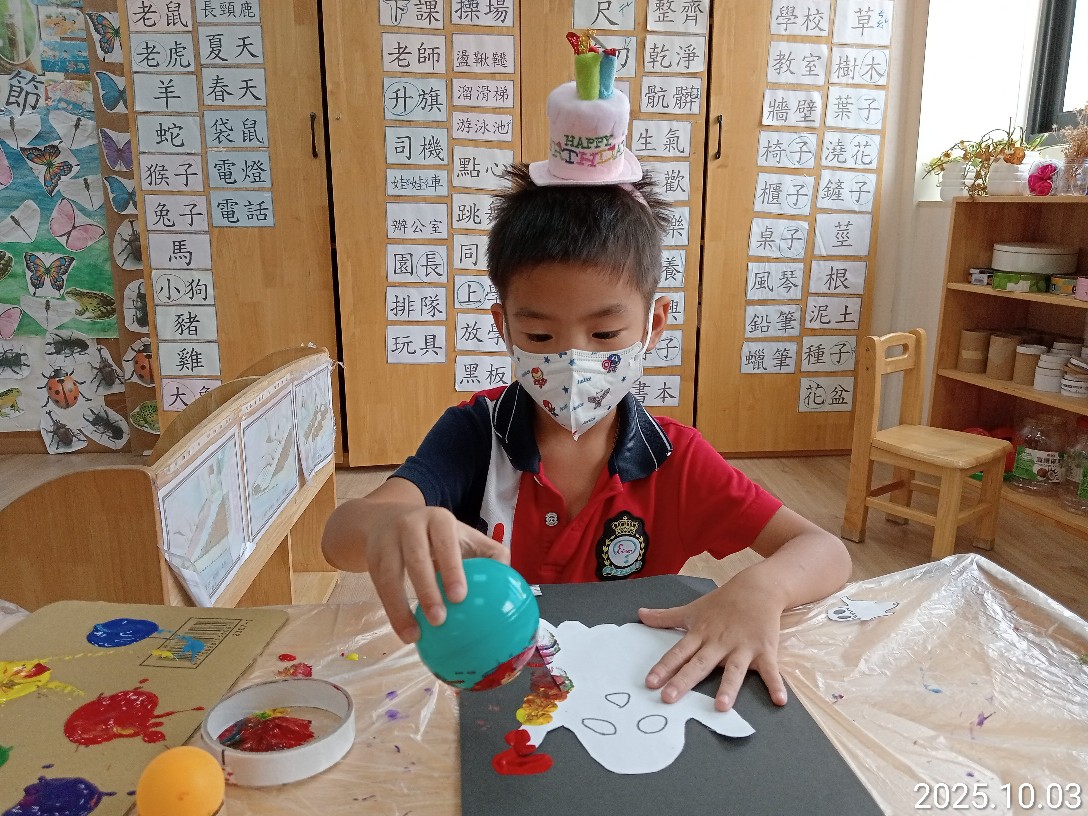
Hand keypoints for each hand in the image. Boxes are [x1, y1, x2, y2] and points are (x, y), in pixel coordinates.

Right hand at [368, 505, 508, 643]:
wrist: (385, 519)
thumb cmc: (435, 534)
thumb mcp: (461, 534)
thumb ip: (488, 553)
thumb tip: (511, 581)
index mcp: (439, 519)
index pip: (445, 542)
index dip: (452, 568)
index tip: (460, 597)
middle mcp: (410, 525)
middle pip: (416, 558)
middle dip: (427, 589)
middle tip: (440, 619)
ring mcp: (387, 541)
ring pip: (391, 575)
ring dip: (401, 607)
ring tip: (416, 635)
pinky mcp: (372, 559)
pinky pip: (380, 587)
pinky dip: (392, 611)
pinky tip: (405, 633)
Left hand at [639, 575, 787, 711]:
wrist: (757, 588)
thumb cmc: (722, 603)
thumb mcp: (692, 608)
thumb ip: (666, 617)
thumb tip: (640, 614)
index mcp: (700, 634)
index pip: (678, 652)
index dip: (663, 667)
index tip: (649, 683)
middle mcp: (719, 642)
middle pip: (699, 664)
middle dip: (684, 680)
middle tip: (669, 698)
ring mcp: (742, 647)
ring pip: (733, 669)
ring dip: (728, 687)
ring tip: (721, 706)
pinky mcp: (764, 650)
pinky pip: (770, 670)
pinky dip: (776, 684)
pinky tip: (779, 701)